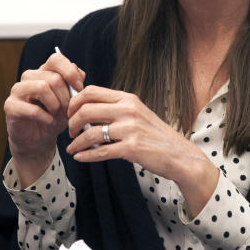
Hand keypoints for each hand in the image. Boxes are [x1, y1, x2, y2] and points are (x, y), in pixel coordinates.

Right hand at [4, 52, 84, 180]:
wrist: (39, 140)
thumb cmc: (55, 117)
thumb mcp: (70, 102)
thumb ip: (75, 86)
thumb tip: (80, 74)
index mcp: (44, 72)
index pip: (56, 59)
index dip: (70, 72)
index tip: (79, 88)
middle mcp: (29, 77)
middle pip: (53, 77)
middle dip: (66, 97)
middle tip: (68, 111)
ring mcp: (17, 90)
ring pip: (42, 87)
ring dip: (56, 105)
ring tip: (58, 116)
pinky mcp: (11, 106)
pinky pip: (33, 109)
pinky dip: (46, 118)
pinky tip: (49, 122)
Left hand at [66, 86, 218, 213]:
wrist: (178, 154)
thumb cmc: (155, 135)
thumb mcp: (138, 113)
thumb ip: (116, 108)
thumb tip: (87, 108)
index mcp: (128, 98)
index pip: (91, 91)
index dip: (74, 102)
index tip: (70, 113)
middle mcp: (128, 110)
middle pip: (86, 109)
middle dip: (72, 122)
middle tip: (70, 131)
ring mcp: (130, 129)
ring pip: (91, 132)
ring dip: (76, 142)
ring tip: (72, 148)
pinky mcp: (131, 148)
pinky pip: (100, 151)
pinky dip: (86, 155)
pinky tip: (79, 157)